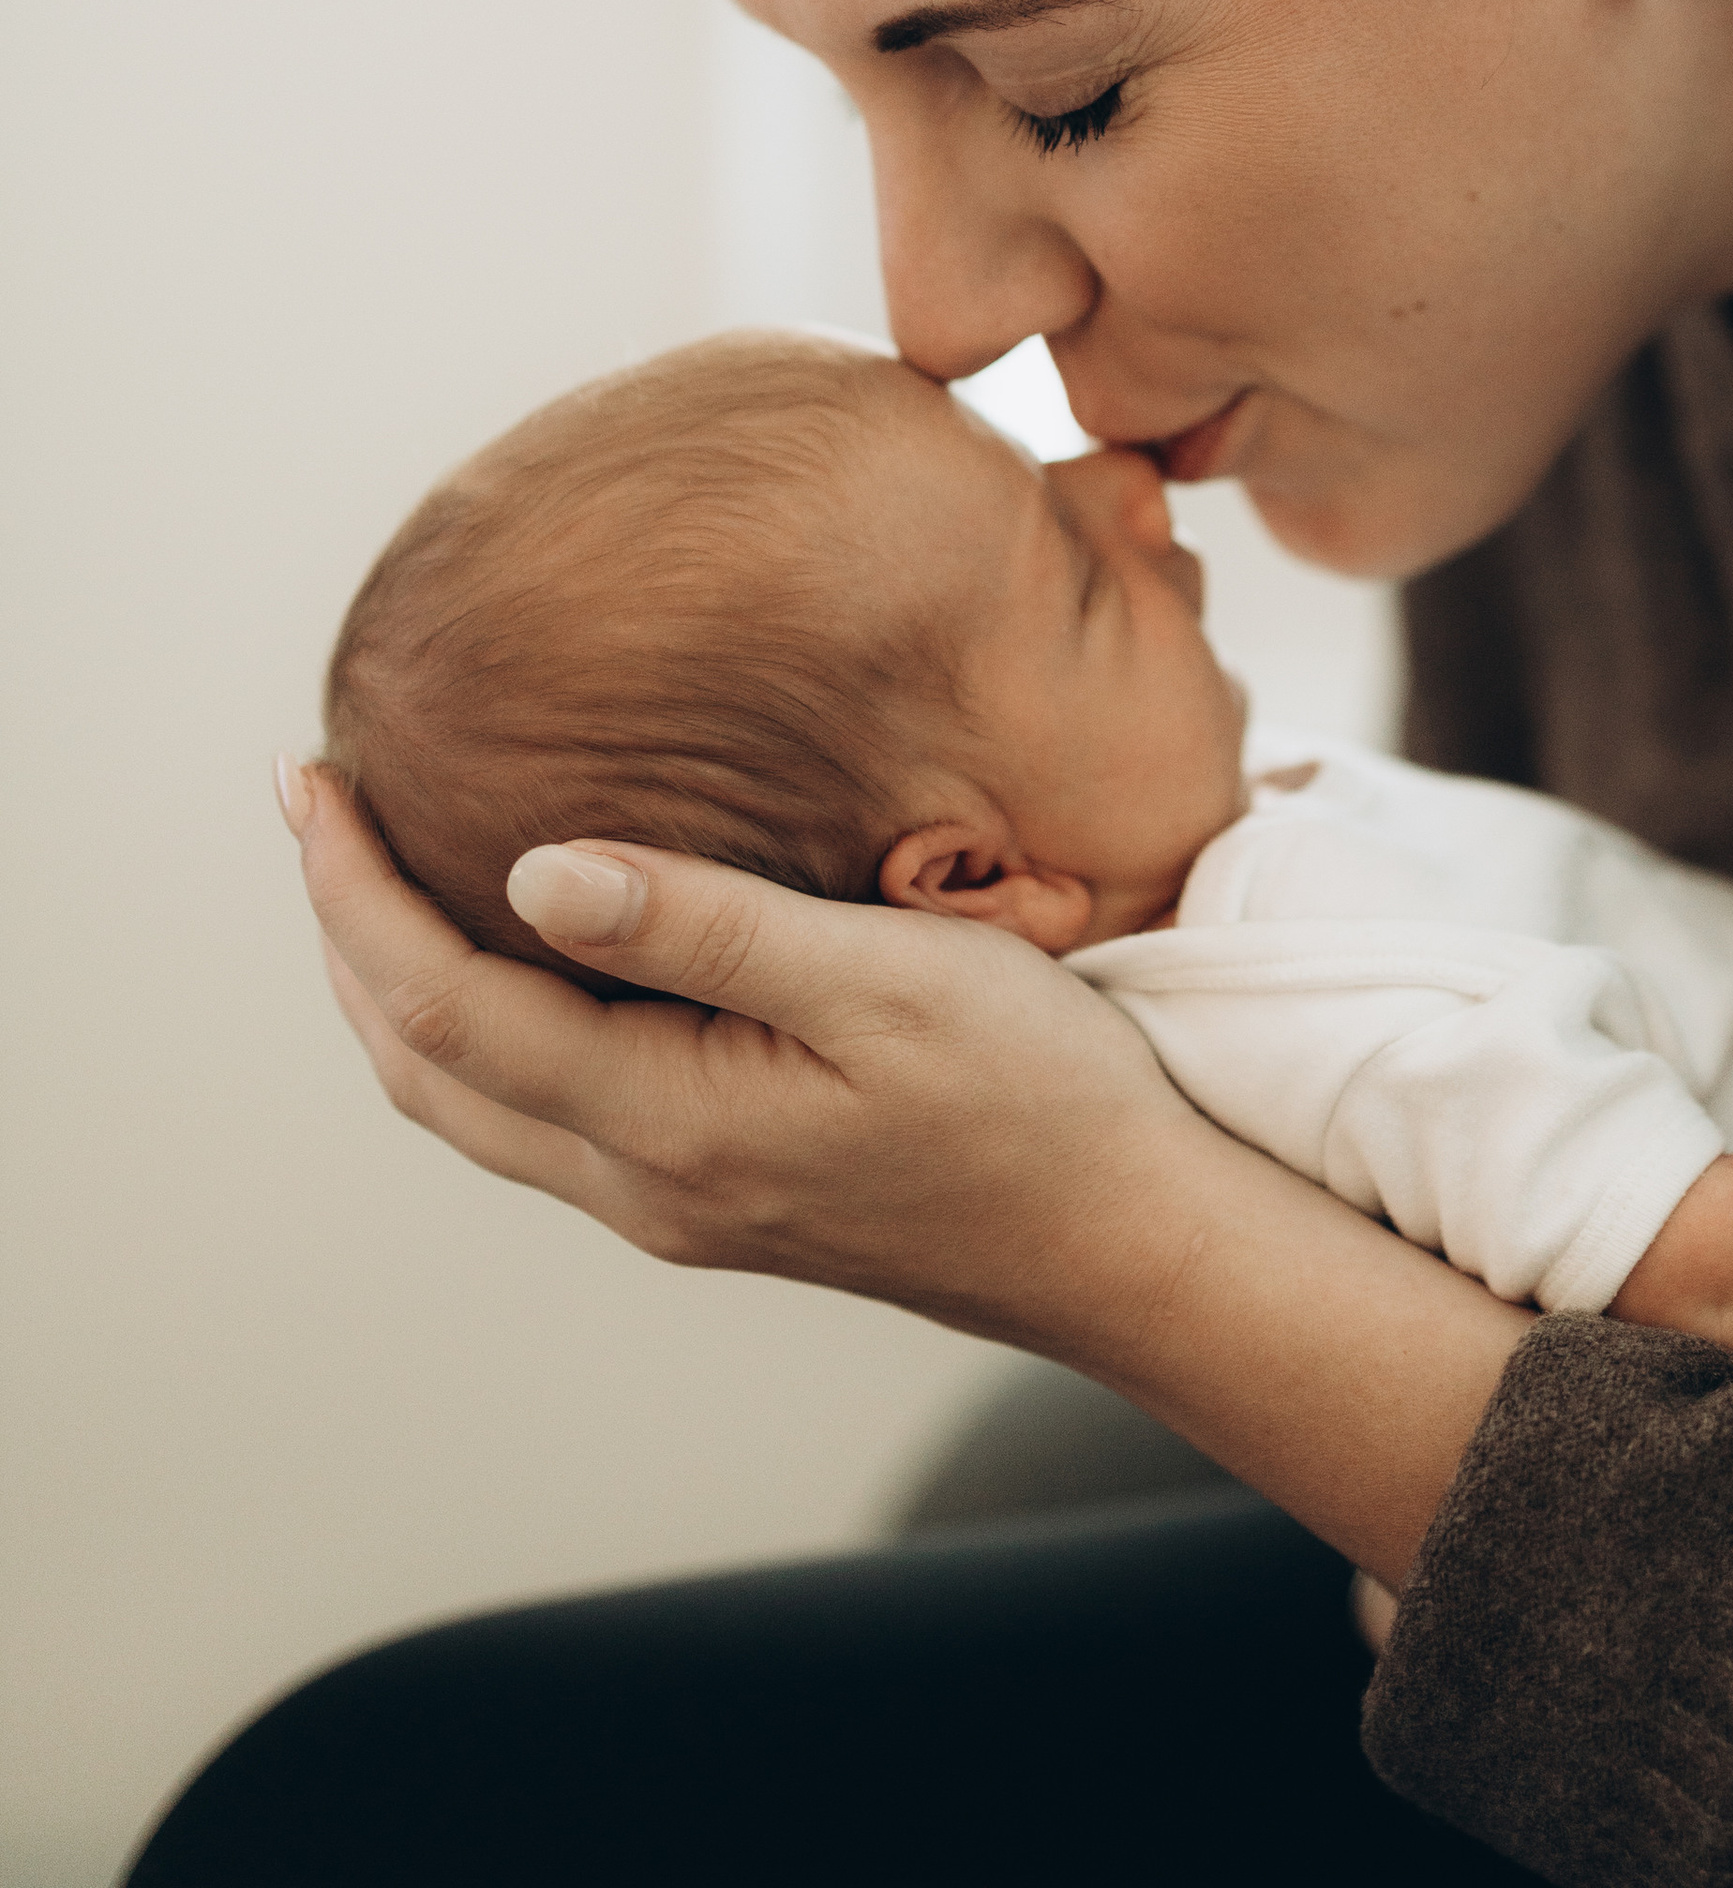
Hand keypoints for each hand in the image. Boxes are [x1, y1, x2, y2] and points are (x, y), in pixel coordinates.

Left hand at [292, 766, 1204, 1350]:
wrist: (1129, 1243)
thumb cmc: (1035, 1098)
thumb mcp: (882, 981)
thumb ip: (706, 926)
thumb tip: (529, 874)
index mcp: (668, 1126)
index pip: (446, 1006)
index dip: (354, 895)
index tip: (309, 781)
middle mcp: (648, 1184)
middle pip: (429, 1070)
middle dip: (348, 939)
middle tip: (316, 807)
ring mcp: (683, 1203)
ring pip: (478, 1104)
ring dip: (405, 989)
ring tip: (380, 874)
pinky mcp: (725, 1195)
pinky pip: (549, 1110)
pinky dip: (487, 1024)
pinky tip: (528, 953)